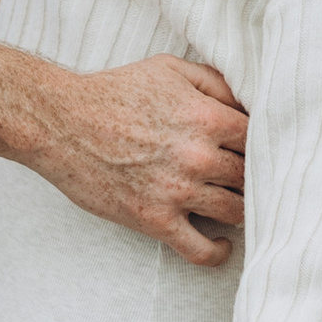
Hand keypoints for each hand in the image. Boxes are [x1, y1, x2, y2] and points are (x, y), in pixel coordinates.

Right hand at [18, 52, 245, 261]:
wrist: (61, 122)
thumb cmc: (114, 91)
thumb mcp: (168, 69)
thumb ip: (215, 81)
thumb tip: (249, 103)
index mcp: (206, 117)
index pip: (260, 140)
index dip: (260, 145)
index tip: (252, 151)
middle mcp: (199, 156)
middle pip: (251, 178)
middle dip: (249, 178)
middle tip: (242, 178)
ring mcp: (178, 191)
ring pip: (235, 212)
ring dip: (237, 209)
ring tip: (231, 204)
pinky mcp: (156, 220)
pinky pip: (202, 251)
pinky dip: (218, 252)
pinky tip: (222, 244)